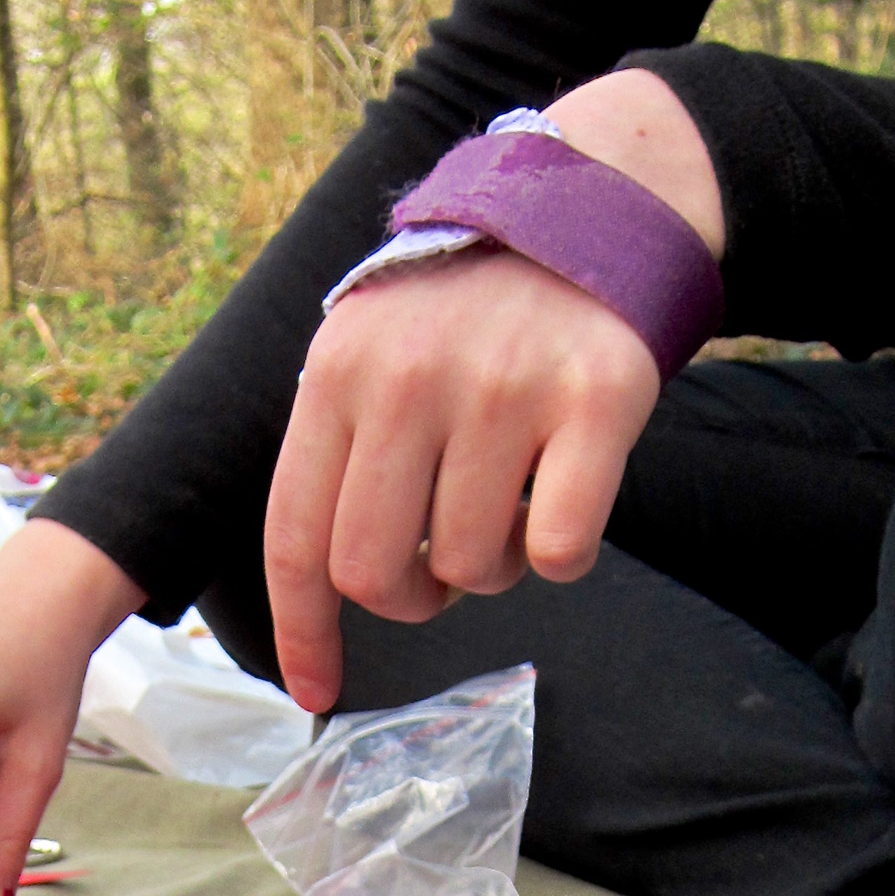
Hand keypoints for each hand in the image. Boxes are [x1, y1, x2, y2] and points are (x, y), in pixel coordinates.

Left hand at [264, 68, 723, 710]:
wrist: (588, 205)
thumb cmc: (468, 311)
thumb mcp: (373, 351)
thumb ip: (341, 451)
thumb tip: (325, 588)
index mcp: (340, 372)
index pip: (297, 536)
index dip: (305, 630)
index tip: (314, 690)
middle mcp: (411, 379)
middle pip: (377, 574)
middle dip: (410, 598)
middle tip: (441, 569)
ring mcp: (505, 387)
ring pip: (474, 570)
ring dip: (495, 566)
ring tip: (511, 501)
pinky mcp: (597, 398)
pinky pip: (561, 550)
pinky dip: (563, 553)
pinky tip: (566, 498)